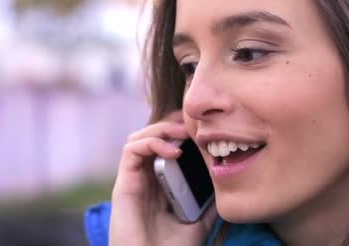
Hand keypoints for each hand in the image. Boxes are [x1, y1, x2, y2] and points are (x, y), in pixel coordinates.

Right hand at [110, 111, 217, 245]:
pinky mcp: (124, 184)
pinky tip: (173, 151)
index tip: (202, 128)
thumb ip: (206, 204)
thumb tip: (225, 187)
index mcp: (159, 185)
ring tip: (183, 133)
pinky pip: (131, 151)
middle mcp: (144, 179)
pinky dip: (151, 143)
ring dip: (161, 129)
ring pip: (138, 138)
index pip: (165, 146)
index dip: (180, 132)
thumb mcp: (197, 223)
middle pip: (150, 137)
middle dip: (171, 125)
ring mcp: (133, 180)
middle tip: (194, 125)